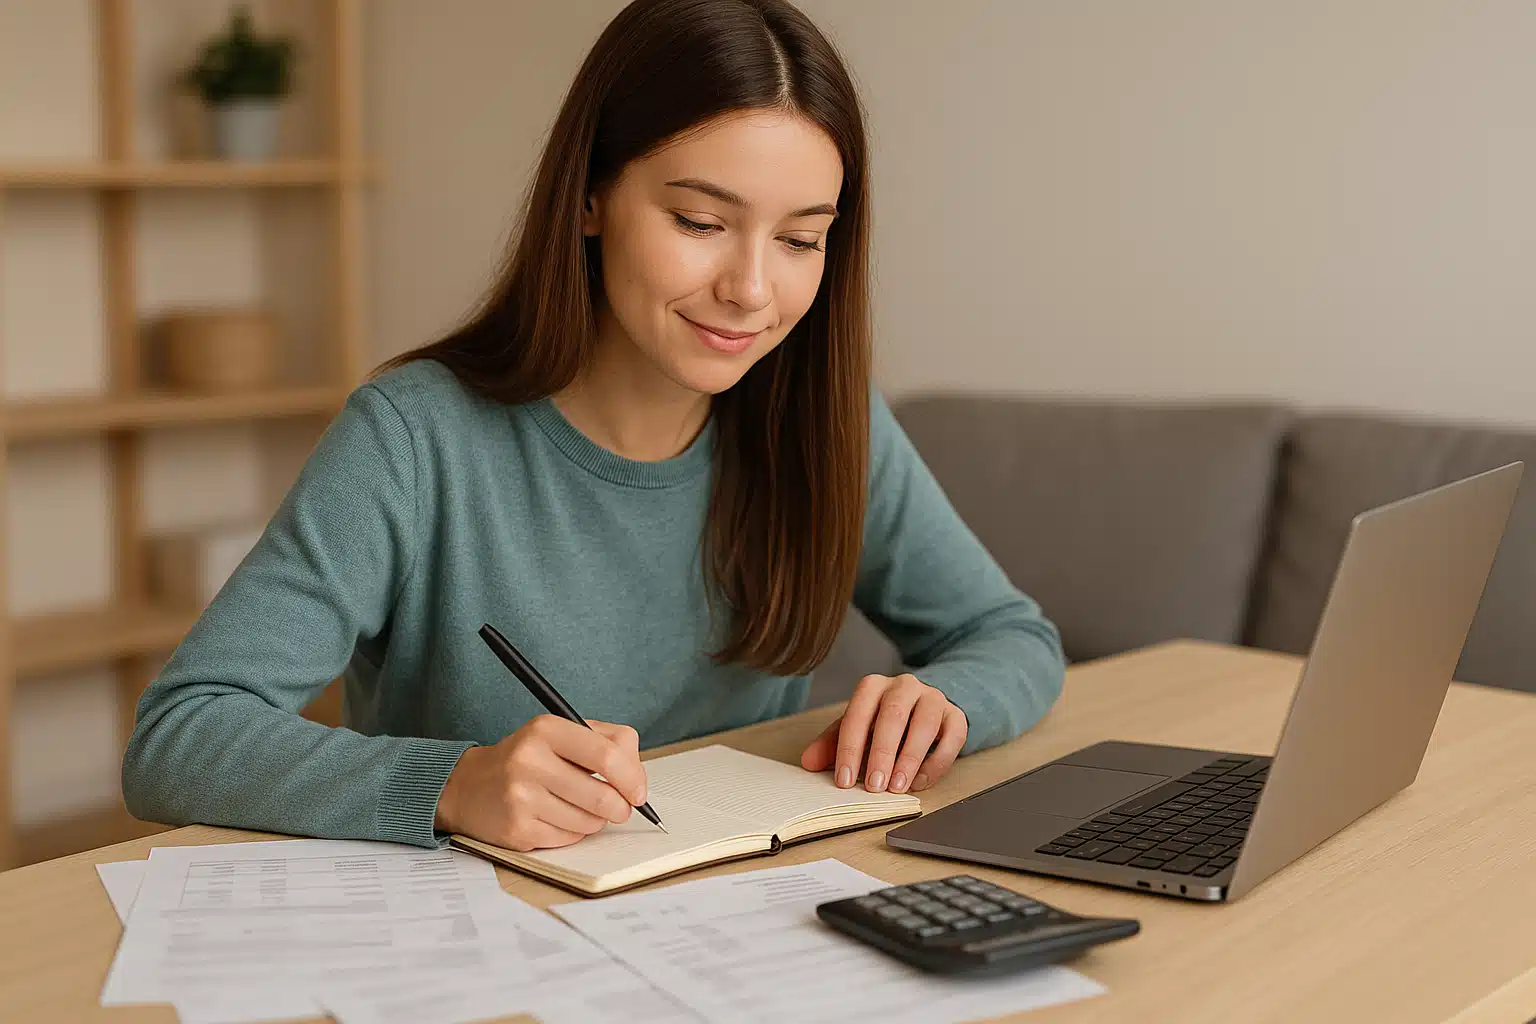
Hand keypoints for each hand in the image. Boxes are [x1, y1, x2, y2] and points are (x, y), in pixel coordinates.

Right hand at [435, 716, 645, 851]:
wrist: (469, 786)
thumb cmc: (526, 759)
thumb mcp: (561, 734)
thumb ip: (607, 743)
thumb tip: (638, 781)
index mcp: (546, 729)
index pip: (607, 755)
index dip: (632, 778)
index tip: (639, 792)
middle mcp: (529, 761)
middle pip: (602, 796)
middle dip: (620, 807)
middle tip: (620, 808)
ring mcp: (521, 797)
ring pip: (589, 822)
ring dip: (595, 820)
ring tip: (579, 807)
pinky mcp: (517, 830)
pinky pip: (569, 838)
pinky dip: (573, 832)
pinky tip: (556, 818)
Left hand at [799, 673, 967, 794]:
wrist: (922, 707)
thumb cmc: (882, 722)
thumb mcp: (855, 728)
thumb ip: (832, 744)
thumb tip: (809, 762)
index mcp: (873, 686)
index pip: (858, 714)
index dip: (849, 748)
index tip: (844, 780)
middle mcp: (904, 686)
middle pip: (893, 715)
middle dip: (882, 753)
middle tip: (874, 786)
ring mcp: (933, 698)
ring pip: (924, 724)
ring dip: (910, 758)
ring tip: (898, 787)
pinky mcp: (956, 715)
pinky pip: (951, 737)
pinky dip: (937, 762)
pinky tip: (921, 781)